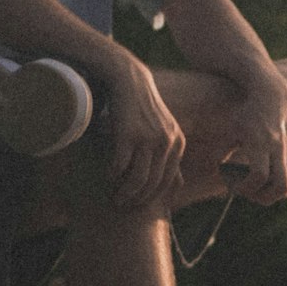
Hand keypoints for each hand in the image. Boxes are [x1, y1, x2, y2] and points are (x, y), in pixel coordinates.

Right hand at [104, 55, 185, 208]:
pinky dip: (112, 176)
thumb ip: (170, 153)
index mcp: (178, 143)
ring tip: (114, 198)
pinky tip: (107, 178)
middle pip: (153, 184)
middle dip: (137, 200)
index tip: (138, 205)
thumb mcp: (164, 129)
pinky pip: (120, 166)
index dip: (152, 198)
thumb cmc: (143, 108)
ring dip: (125, 194)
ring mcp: (148, 138)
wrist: (129, 79)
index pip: (168, 181)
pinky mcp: (128, 134)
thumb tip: (179, 183)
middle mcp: (167, 142)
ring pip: (138, 180)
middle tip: (122, 205)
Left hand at [229, 68, 286, 205]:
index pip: (258, 175)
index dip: (245, 187)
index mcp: (260, 141)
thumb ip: (221, 151)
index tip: (232, 184)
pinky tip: (260, 177)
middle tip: (245, 190)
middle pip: (280, 187)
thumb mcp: (230, 129)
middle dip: (261, 197)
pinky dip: (275, 186)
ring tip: (251, 185)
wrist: (274, 95)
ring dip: (269, 194)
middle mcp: (279, 147)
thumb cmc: (246, 113)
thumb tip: (214, 173)